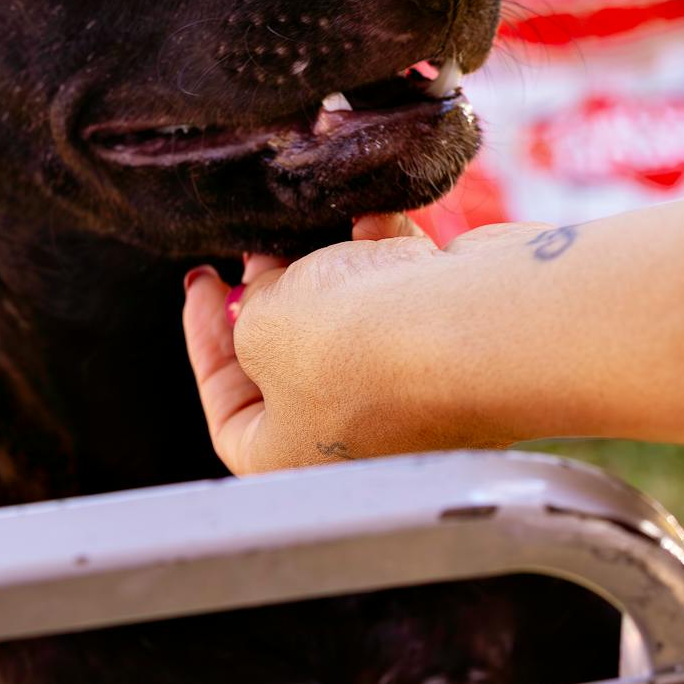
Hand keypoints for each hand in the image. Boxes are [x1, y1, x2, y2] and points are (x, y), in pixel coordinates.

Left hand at [182, 214, 535, 474]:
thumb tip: (268, 296)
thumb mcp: (263, 326)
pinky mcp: (458, 352)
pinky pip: (407, 302)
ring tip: (306, 227)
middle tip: (257, 250)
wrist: (480, 327)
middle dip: (272, 299)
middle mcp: (357, 444)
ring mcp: (414, 401)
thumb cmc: (357, 345)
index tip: (203, 282)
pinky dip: (387, 261)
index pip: (228, 413)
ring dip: (328, 271)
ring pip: (353, 329)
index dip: (205, 341)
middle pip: (293, 368)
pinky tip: (373, 221)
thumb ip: (249, 313)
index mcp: (292, 462)